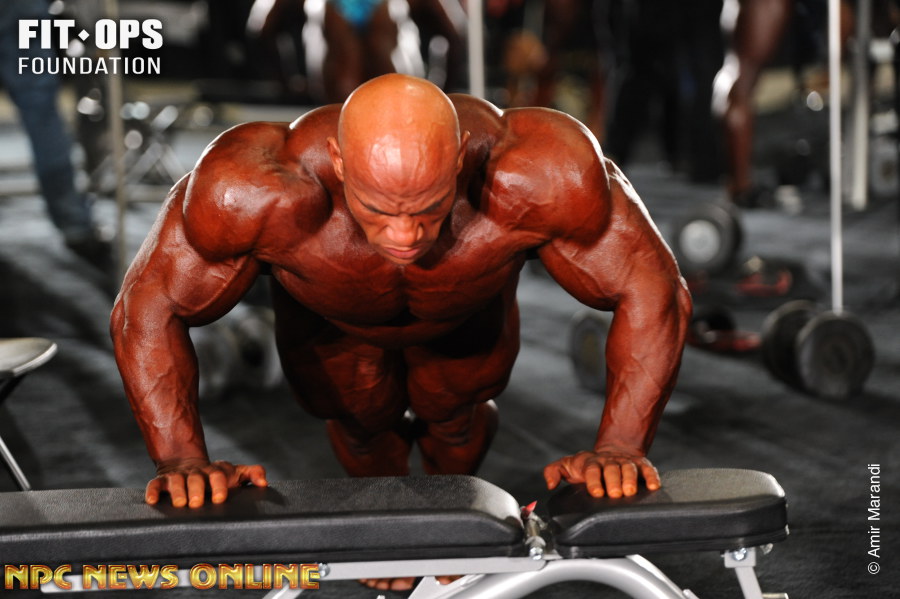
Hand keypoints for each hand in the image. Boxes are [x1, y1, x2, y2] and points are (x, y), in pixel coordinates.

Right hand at [145, 458, 267, 507]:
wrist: (188, 465)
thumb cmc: (217, 477)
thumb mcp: (236, 474)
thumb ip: (253, 474)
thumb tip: (264, 483)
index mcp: (215, 471)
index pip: (218, 475)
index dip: (219, 485)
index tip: (220, 498)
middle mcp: (196, 473)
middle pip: (196, 478)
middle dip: (196, 490)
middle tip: (196, 503)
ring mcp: (178, 476)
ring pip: (176, 481)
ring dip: (177, 492)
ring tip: (179, 504)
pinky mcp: (162, 481)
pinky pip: (155, 484)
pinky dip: (152, 491)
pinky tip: (152, 501)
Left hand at [543, 448, 659, 497]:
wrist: (609, 453)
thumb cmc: (586, 466)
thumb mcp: (567, 466)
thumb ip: (553, 471)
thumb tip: (550, 484)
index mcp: (591, 462)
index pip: (592, 470)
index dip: (594, 481)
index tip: (596, 492)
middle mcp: (609, 461)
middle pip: (612, 469)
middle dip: (614, 481)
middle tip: (615, 494)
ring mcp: (625, 462)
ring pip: (629, 468)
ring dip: (631, 480)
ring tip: (631, 492)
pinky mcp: (640, 465)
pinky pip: (647, 469)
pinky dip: (651, 477)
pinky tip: (654, 486)